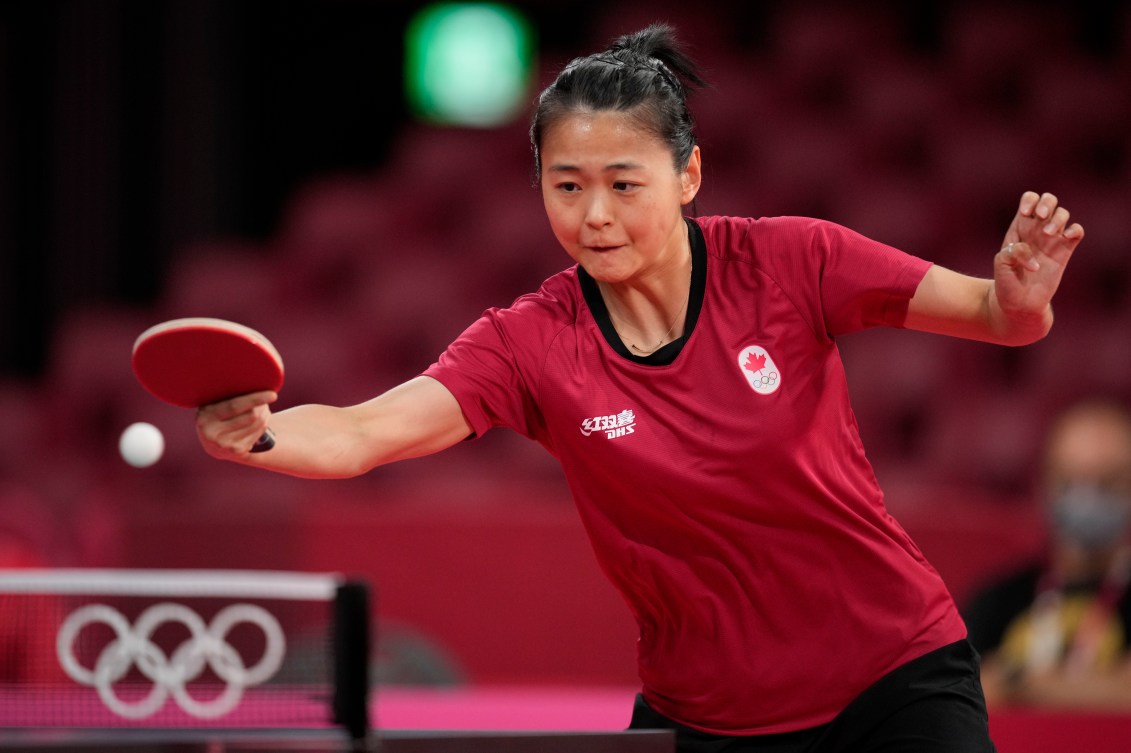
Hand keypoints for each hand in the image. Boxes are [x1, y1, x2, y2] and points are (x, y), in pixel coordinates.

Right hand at [195, 390, 276, 458]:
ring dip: (265, 413)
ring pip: (258, 424)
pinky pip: (259, 432)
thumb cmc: (215, 414)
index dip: (254, 399)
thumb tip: (243, 376)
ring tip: (263, 407)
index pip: (234, 406)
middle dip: (262, 405)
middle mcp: (213, 434)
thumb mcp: (211, 404)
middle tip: (267, 397)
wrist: (212, 443)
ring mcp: (226, 445)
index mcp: (205, 418)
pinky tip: (259, 419)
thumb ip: (222, 395)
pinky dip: (263, 423)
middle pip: (251, 416)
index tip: (272, 394)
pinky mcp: (238, 451)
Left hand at [994, 191, 1083, 320]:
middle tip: (1040, 216)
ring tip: (1047, 234)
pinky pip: (1077, 231)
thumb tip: (1033, 254)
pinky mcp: (1065, 252)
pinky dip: (1074, 230)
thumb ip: (1013, 252)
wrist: (1019, 303)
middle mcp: (1036, 231)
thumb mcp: (1001, 264)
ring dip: (1057, 218)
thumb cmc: (1006, 283)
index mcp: (1019, 228)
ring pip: (1063, 214)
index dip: (1030, 201)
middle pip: (1049, 201)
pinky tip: (1065, 238)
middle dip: (1047, 202)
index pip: (1029, 200)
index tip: (1025, 214)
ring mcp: (1052, 241)